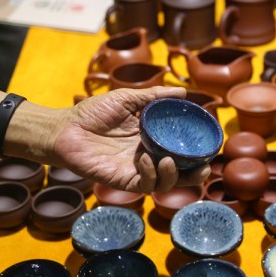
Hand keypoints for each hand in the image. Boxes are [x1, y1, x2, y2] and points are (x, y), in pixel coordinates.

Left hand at [52, 86, 210, 192]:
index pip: (180, 149)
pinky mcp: (122, 180)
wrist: (65, 127)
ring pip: (164, 183)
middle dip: (194, 174)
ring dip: (173, 175)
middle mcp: (148, 157)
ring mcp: (136, 170)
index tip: (209, 146)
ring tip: (170, 159)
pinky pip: (144, 185)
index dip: (196, 152)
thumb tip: (183, 91)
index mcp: (152, 139)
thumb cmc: (93, 112)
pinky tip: (145, 159)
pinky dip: (150, 174)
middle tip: (203, 167)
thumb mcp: (127, 99)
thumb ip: (154, 97)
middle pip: (178, 172)